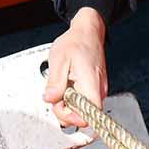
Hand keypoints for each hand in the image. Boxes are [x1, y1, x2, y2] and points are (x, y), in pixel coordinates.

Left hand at [42, 4, 107, 128]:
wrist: (88, 32)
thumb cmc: (76, 42)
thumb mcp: (59, 60)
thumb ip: (55, 83)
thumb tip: (50, 99)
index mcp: (90, 84)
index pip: (87, 116)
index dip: (69, 115)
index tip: (57, 103)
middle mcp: (98, 91)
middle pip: (83, 116)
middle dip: (65, 109)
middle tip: (55, 93)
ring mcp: (98, 91)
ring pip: (82, 110)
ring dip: (68, 103)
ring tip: (61, 85)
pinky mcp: (95, 89)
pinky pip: (83, 101)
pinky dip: (72, 98)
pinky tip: (67, 85)